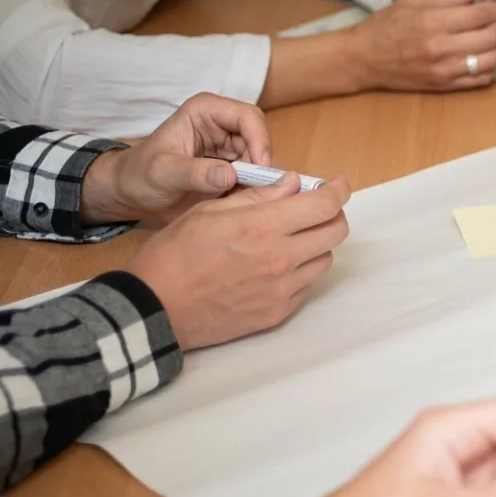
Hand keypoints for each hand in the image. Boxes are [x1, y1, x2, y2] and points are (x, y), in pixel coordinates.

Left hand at [79, 94, 272, 225]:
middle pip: (260, 139)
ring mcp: (229, 146)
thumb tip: (231, 175)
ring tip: (243, 200)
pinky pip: (255, 177)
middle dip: (260, 165)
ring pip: (262, 160)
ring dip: (258, 181)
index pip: (247, 117)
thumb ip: (195, 173)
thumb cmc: (139, 175)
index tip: (258, 170)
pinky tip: (241, 203)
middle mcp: (222, 125)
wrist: (131, 194)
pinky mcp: (233, 167)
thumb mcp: (163, 173)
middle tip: (255, 191)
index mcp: (204, 112)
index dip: (259, 141)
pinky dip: (254, 191)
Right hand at [125, 174, 351, 349]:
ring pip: (324, 259)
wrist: (156, 309)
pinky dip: (299, 272)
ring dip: (315, 244)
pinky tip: (273, 267)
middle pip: (336, 232)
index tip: (339, 184)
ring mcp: (283, 289)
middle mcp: (281, 258)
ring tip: (289, 239)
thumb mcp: (207, 212)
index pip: (325, 204)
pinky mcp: (278, 312)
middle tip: (316, 209)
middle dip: (332, 214)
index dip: (339, 190)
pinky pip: (305, 286)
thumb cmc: (173, 255)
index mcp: (263, 227)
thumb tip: (292, 183)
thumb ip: (257, 197)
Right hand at [348, 0, 495, 91]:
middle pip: (492, 35)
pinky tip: (485, 52)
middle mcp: (440, 47)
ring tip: (495, 33)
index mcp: (432, 21)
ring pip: (493, 58)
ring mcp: (444, 70)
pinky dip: (492, 64)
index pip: (482, 13)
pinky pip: (483, 78)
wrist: (366, 58)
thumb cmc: (390, 23)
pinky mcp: (446, 86)